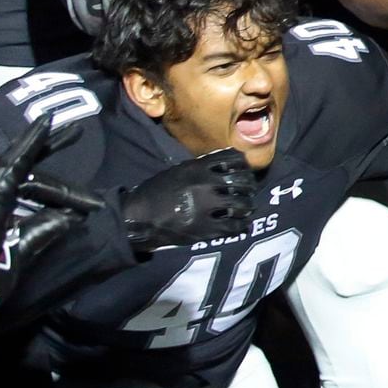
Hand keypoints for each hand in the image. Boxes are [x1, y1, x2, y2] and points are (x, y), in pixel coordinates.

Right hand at [119, 150, 252, 256]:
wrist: (139, 218)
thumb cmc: (155, 192)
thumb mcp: (177, 171)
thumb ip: (200, 167)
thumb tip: (224, 166)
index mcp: (197, 168)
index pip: (233, 159)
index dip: (243, 165)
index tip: (244, 171)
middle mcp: (205, 184)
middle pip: (242, 181)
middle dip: (249, 185)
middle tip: (249, 190)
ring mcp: (206, 206)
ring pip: (241, 203)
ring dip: (247, 205)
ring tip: (246, 207)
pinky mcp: (205, 228)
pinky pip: (233, 225)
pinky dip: (241, 224)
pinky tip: (241, 223)